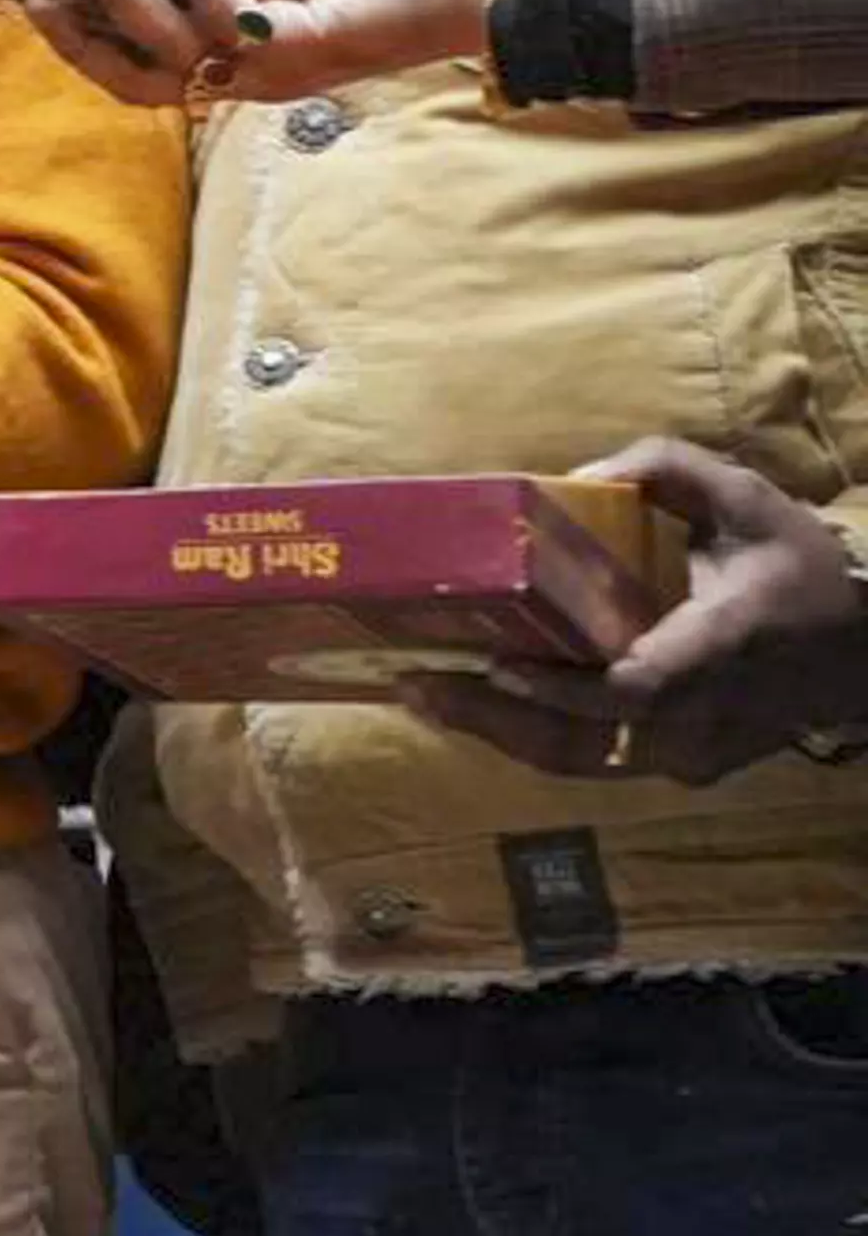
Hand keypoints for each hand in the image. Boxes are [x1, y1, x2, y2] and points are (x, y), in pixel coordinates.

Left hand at [417, 438, 867, 784]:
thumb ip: (666, 469)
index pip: (635, 687)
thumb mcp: (747, 497)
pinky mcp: (679, 767)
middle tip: (413, 683)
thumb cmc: (801, 566)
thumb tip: (575, 476)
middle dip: (492, 718)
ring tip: (423, 695)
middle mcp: (700, 717)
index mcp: (720, 648)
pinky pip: (596, 760)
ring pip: (580, 760)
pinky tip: (479, 707)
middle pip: (582, 741)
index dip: (562, 686)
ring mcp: (690, 753)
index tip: (497, 662)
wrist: (866, 649)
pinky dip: (535, 736)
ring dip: (499, 732)